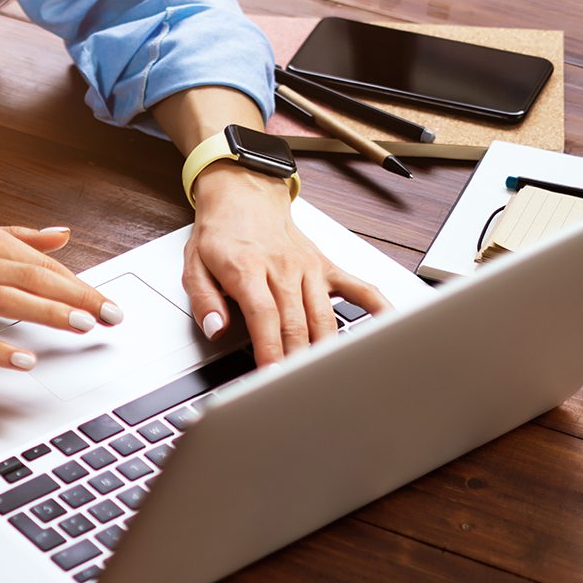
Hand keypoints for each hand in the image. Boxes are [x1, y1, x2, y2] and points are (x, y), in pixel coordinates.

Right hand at [0, 218, 122, 368]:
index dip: (77, 282)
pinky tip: (25, 358)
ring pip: (5, 300)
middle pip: (30, 278)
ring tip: (80, 325)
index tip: (105, 301)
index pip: (38, 262)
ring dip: (47, 313)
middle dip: (75, 297)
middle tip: (108, 315)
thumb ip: (16, 236)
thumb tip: (62, 235)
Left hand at [183, 161, 390, 366]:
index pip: (265, 316)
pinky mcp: (326, 267)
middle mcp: (283, 268)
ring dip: (325, 350)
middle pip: (296, 323)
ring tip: (326, 379)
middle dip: (297, 361)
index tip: (272, 376)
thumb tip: (215, 329)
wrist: (244, 193)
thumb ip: (204, 300)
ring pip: (324, 316)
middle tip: (296, 390)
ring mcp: (309, 267)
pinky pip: (358, 288)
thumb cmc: (221, 232)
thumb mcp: (194, 265)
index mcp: (248, 269)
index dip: (270, 350)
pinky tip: (388, 329)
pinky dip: (377, 308)